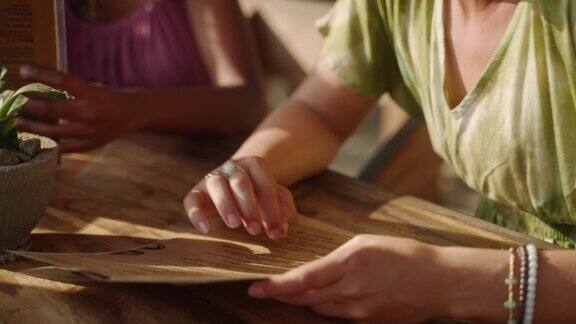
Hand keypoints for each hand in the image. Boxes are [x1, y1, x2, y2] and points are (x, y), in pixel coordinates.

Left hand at [17, 66, 145, 151]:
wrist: (134, 114)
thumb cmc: (110, 98)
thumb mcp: (93, 88)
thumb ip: (71, 90)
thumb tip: (39, 90)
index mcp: (92, 93)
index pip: (62, 81)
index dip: (41, 74)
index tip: (23, 71)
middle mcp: (90, 112)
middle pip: (52, 109)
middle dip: (29, 106)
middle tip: (14, 103)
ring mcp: (90, 131)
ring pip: (54, 131)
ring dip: (32, 126)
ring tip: (18, 122)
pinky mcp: (90, 144)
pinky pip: (65, 147)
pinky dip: (50, 143)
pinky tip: (38, 139)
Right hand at [183, 157, 296, 238]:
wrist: (237, 185)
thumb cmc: (261, 195)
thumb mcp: (278, 199)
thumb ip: (285, 211)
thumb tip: (281, 230)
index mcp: (256, 166)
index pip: (264, 183)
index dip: (271, 208)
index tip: (274, 231)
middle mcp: (232, 168)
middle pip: (240, 181)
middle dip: (249, 206)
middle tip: (255, 230)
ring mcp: (213, 178)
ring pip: (216, 184)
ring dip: (226, 205)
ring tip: (234, 225)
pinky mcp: (197, 192)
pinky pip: (191, 199)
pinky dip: (196, 213)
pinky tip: (206, 229)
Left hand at [248, 235, 453, 321]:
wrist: (439, 283)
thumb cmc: (405, 256)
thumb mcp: (367, 244)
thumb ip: (338, 258)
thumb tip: (316, 270)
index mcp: (350, 263)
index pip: (303, 279)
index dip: (276, 286)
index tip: (255, 289)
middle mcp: (351, 290)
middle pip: (305, 298)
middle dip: (282, 295)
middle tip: (262, 291)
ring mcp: (360, 311)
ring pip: (319, 308)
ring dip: (303, 300)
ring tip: (290, 292)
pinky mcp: (368, 323)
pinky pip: (337, 315)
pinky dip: (325, 306)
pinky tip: (322, 298)